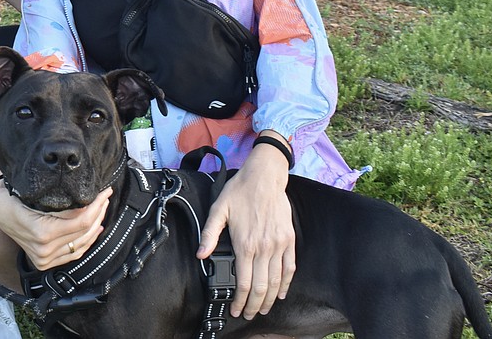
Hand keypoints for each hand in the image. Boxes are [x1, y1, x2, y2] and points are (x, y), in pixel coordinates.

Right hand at [0, 181, 109, 270]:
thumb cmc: (7, 199)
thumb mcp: (21, 189)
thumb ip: (44, 190)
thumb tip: (70, 184)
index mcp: (40, 231)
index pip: (80, 220)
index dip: (95, 204)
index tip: (103, 190)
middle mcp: (44, 249)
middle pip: (85, 230)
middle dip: (99, 210)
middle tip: (106, 194)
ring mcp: (45, 258)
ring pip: (82, 242)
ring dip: (96, 223)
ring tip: (102, 206)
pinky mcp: (46, 263)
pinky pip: (75, 252)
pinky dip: (88, 239)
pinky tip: (95, 226)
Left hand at [196, 141, 293, 318]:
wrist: (264, 176)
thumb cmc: (240, 191)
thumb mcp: (218, 209)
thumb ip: (209, 234)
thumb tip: (201, 255)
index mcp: (245, 244)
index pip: (243, 282)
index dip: (239, 300)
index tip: (236, 310)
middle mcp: (264, 248)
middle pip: (261, 287)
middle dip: (254, 305)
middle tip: (248, 314)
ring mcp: (279, 245)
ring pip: (276, 281)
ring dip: (269, 299)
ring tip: (262, 309)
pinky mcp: (289, 240)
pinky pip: (290, 268)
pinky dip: (286, 284)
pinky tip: (280, 293)